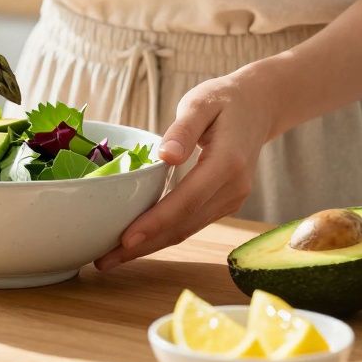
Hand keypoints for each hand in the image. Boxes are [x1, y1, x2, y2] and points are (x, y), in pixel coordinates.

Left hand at [95, 66, 279, 270]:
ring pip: (186, 230)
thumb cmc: (223, 100)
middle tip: (103, 261)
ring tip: (111, 257)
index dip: (155, 223)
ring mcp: (232, 199)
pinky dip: (163, 234)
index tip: (124, 240)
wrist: (258, 106)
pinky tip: (137, 241)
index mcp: (227, 163)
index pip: (186, 200)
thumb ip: (183, 129)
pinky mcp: (225, 203)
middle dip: (143, 246)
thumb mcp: (201, 102)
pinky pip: (190, 223)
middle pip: (184, 225)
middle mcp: (233, 188)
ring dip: (150, 246)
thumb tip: (165, 157)